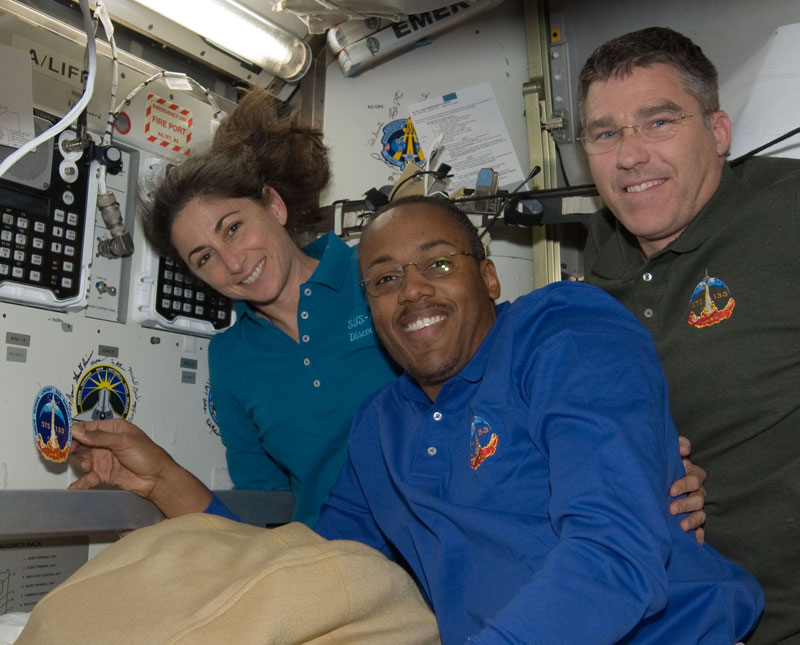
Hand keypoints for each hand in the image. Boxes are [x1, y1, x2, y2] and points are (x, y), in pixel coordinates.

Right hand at [69, 418, 211, 517]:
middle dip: (71, 447)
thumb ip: (100, 437)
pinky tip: (74, 488)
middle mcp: (105, 443)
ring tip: (87, 465)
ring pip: (81, 459)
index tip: (61, 437)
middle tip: (66, 452)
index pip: (87, 427)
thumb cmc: (148, 455)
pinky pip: (87, 478)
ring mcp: (103, 459)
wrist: (157, 479)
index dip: (74, 431)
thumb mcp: (124, 441)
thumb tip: (77, 431)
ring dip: (79, 462)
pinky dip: (79, 483)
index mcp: (113, 429)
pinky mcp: (103, 475)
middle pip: (80, 443)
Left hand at [669, 435, 706, 544]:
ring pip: (701, 514)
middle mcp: (696, 491)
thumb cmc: (661, 464)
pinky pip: (701, 530)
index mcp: (692, 474)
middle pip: (699, 498)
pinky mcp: (693, 521)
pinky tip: (695, 542)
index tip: (670, 490)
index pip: (696, 477)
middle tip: (671, 509)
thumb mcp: (668, 452)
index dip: (685, 483)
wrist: (652, 481)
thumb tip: (684, 449)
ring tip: (681, 526)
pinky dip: (699, 536)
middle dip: (686, 504)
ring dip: (692, 520)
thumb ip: (678, 444)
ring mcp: (695, 507)